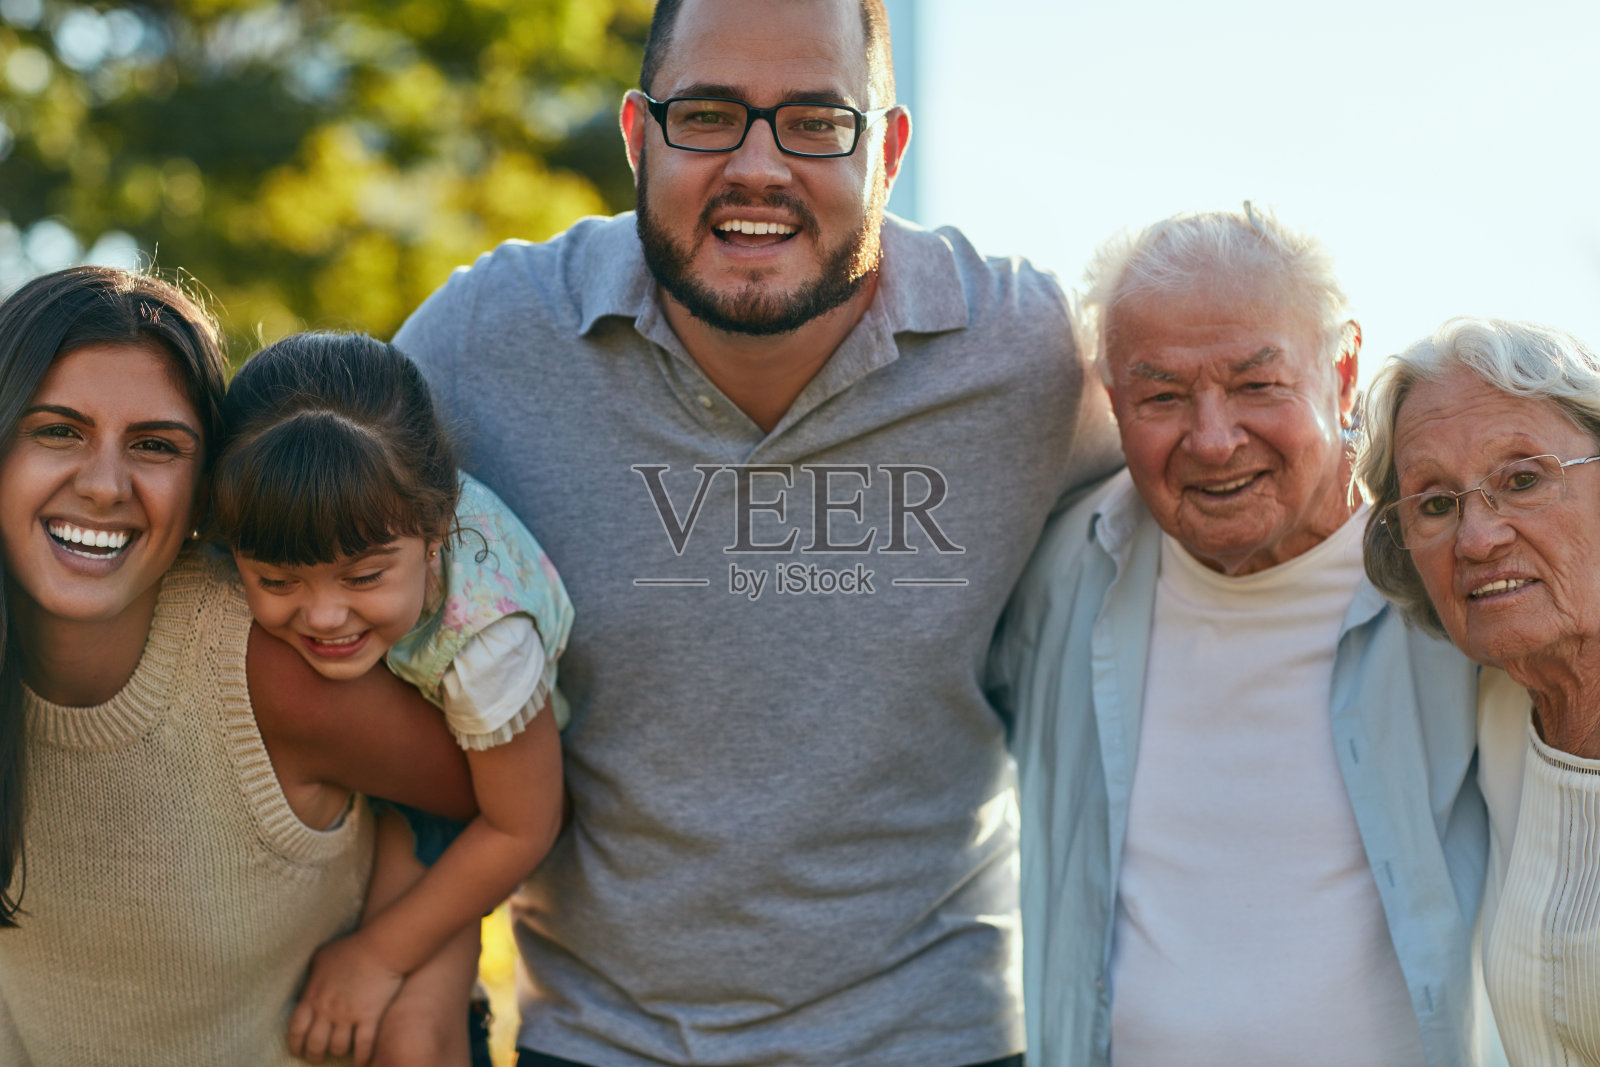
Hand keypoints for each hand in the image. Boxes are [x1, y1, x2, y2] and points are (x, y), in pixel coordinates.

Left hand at [289, 933, 405, 1065]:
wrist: (379, 948)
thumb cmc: (351, 948)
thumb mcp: (322, 956)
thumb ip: (313, 973)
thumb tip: (310, 979)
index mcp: (313, 996)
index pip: (296, 1029)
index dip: (295, 1044)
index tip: (298, 1051)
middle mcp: (327, 1011)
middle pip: (315, 1044)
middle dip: (314, 1055)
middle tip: (318, 1058)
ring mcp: (348, 1015)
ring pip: (338, 1047)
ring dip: (338, 1052)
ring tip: (341, 1053)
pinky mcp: (370, 1017)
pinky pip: (364, 1046)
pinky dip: (362, 1057)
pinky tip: (362, 1062)